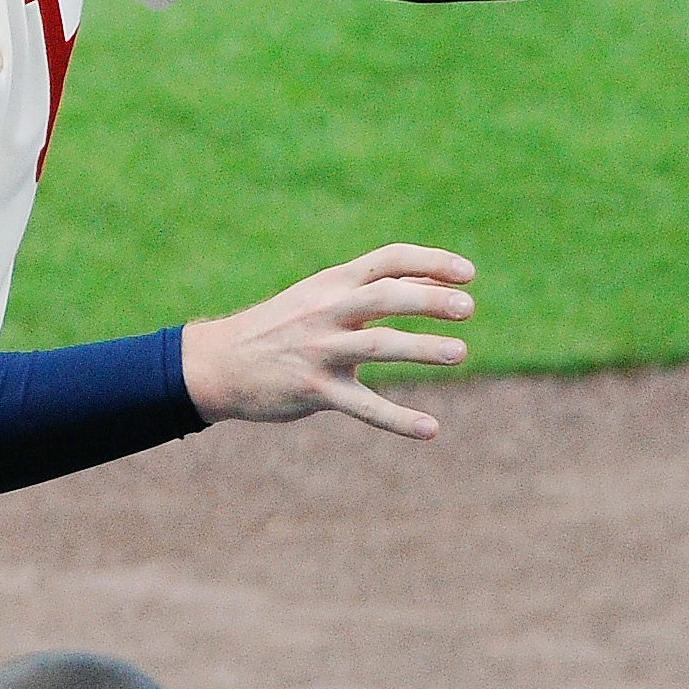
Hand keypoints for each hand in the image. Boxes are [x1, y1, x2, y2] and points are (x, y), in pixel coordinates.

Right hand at [181, 244, 473, 439]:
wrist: (219, 362)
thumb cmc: (284, 326)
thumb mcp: (325, 297)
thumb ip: (378, 290)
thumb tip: (440, 286)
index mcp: (334, 283)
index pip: (388, 260)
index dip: (431, 263)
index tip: (468, 274)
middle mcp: (327, 311)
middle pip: (385, 297)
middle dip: (430, 301)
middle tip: (468, 309)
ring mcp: (319, 351)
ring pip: (379, 346)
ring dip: (422, 348)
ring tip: (460, 353)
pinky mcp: (314, 390)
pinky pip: (362, 407)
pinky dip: (398, 419)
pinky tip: (430, 429)